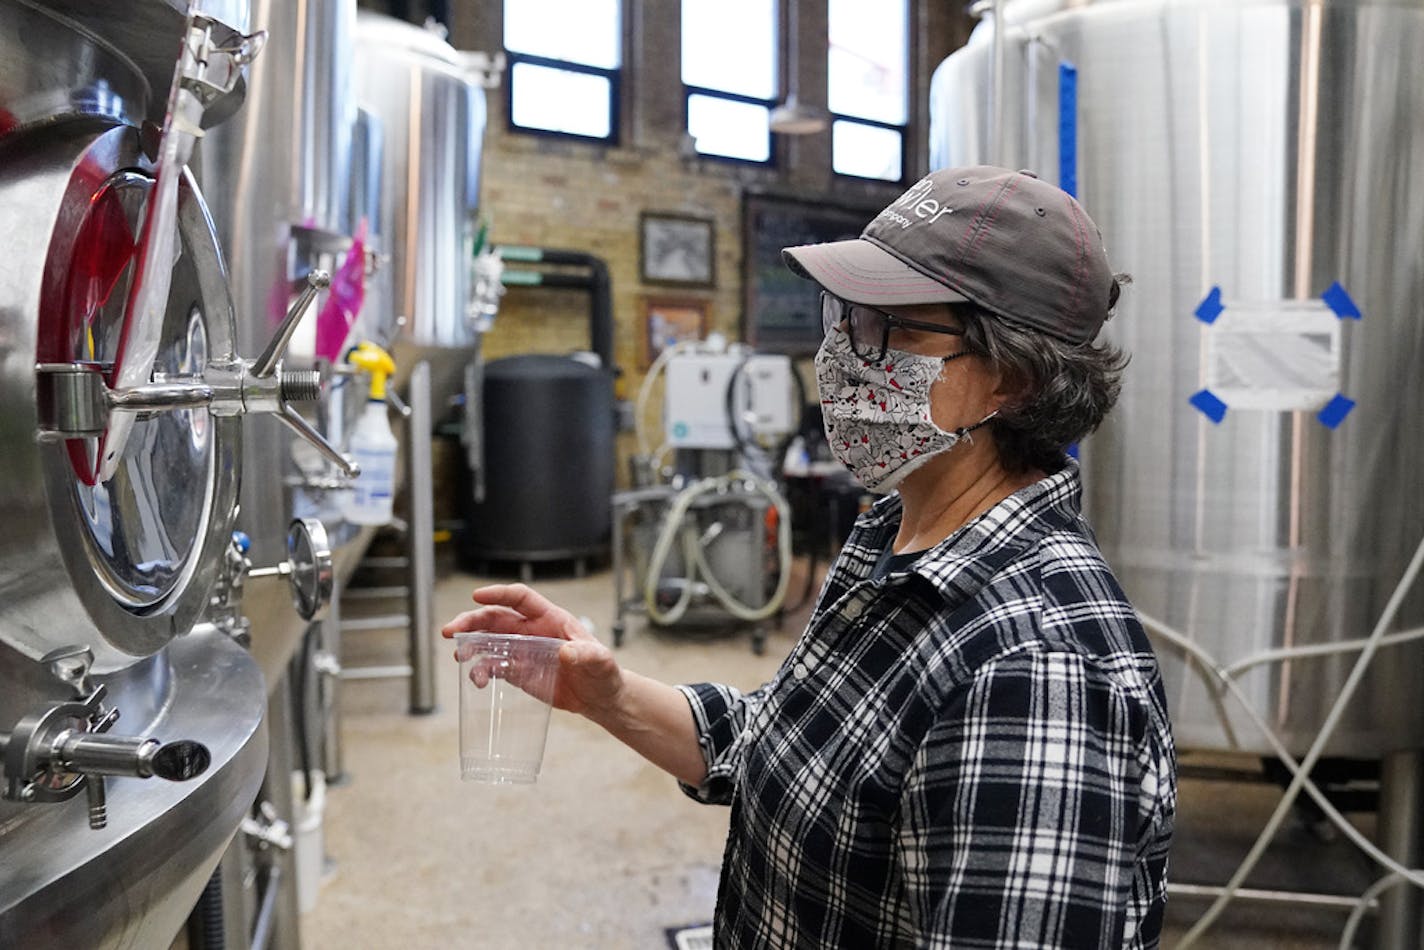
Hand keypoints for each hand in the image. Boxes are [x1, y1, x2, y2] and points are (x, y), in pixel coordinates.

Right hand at [441, 583, 624, 718]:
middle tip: (451, 630)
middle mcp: (532, 631)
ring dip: (470, 646)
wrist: (601, 698)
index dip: (499, 594)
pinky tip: (477, 681)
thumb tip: (567, 652)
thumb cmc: (604, 673)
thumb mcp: (601, 662)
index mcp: (551, 619)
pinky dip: (480, 672)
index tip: (477, 596)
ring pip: (489, 641)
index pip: (521, 599)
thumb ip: (587, 655)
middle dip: (471, 621)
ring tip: (458, 658)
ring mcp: (523, 651)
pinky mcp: (518, 672)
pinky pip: (493, 667)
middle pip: (496, 618)